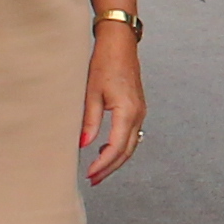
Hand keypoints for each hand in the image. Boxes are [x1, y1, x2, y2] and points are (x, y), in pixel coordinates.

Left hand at [80, 25, 146, 183]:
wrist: (120, 43)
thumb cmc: (104, 62)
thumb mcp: (91, 92)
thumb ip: (89, 121)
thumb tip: (83, 145)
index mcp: (127, 111)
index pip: (116, 147)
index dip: (103, 164)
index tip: (89, 174)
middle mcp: (138, 114)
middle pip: (126, 151)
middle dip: (110, 168)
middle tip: (93, 180)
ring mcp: (140, 111)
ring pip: (131, 145)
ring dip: (115, 159)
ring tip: (98, 170)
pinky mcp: (137, 108)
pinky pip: (131, 134)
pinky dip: (120, 147)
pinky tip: (105, 149)